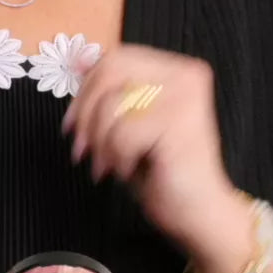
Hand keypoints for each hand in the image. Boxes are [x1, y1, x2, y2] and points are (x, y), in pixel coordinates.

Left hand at [61, 45, 244, 261]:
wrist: (200, 213)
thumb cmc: (164, 172)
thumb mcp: (128, 123)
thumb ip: (109, 91)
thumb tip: (76, 62)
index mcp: (176, 69)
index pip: (116, 58)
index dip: (86, 89)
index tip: (73, 122)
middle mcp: (184, 75)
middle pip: (110, 72)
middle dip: (86, 114)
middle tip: (82, 147)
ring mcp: (185, 96)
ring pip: (111, 105)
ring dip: (100, 142)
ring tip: (108, 165)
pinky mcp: (179, 123)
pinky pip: (122, 133)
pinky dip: (116, 158)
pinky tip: (127, 171)